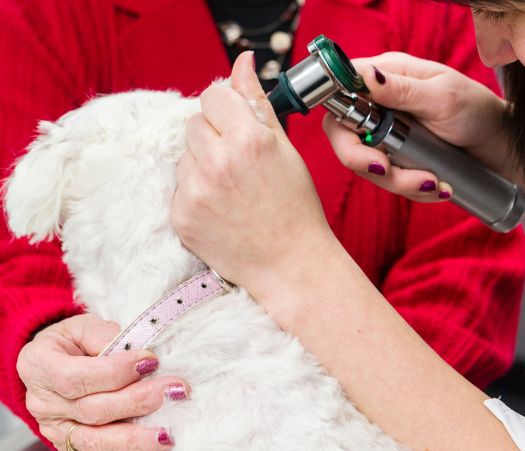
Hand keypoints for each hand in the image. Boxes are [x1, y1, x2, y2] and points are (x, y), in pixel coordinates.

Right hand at [17, 313, 189, 450]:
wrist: (57, 360)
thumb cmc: (73, 341)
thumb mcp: (84, 325)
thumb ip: (106, 336)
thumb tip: (138, 354)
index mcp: (39, 366)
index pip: (75, 377)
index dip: (115, 371)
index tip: (150, 360)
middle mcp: (45, 404)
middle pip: (91, 411)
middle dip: (138, 402)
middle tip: (173, 391)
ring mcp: (57, 432)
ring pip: (96, 443)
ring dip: (136, 439)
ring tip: (168, 432)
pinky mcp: (73, 450)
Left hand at [172, 51, 337, 290]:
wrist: (290, 264)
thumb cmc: (295, 207)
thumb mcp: (285, 150)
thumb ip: (257, 102)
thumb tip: (241, 61)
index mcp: (249, 140)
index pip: (213, 95)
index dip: (226, 109)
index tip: (237, 126)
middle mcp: (218, 163)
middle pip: (194, 123)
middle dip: (213, 136)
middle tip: (239, 164)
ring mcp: (195, 192)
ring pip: (185, 155)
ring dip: (202, 164)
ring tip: (231, 190)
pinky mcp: (181, 217)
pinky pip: (179, 186)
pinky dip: (195, 192)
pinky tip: (220, 208)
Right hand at [323, 52, 509, 201]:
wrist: (499, 145)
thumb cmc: (477, 110)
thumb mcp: (443, 97)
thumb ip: (403, 90)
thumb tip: (367, 76)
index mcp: (386, 76)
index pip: (341, 96)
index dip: (341, 124)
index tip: (364, 145)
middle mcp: (379, 105)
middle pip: (346, 139)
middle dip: (366, 163)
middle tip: (388, 171)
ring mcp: (385, 134)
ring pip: (368, 166)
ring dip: (398, 182)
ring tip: (435, 184)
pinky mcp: (396, 158)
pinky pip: (389, 180)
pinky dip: (412, 189)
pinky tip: (440, 188)